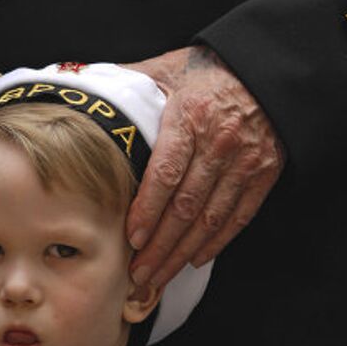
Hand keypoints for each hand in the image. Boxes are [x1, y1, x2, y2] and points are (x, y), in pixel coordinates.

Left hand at [125, 46, 284, 288]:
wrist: (265, 69)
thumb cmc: (206, 71)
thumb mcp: (166, 69)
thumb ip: (128, 84)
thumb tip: (81, 90)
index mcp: (190, 117)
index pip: (166, 173)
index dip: (148, 209)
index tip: (131, 238)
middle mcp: (219, 142)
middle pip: (186, 205)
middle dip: (160, 245)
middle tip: (139, 273)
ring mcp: (244, 161)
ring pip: (210, 218)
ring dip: (183, 253)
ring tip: (160, 276)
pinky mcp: (263, 173)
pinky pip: (238, 216)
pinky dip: (217, 242)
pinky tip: (195, 259)